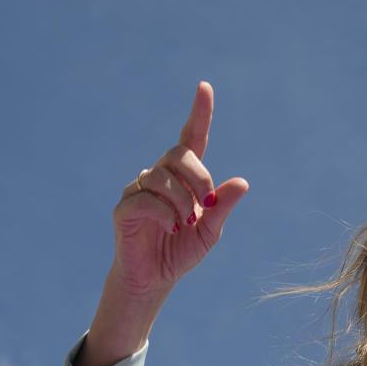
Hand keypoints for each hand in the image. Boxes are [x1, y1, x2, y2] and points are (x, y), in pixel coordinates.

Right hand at [110, 81, 248, 299]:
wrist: (155, 279)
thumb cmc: (182, 249)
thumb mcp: (212, 230)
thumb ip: (223, 206)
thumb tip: (243, 182)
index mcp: (184, 178)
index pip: (191, 137)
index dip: (199, 112)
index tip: (205, 87)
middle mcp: (159, 176)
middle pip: (178, 153)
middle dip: (200, 178)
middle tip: (207, 207)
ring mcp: (138, 190)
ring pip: (162, 178)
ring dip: (181, 204)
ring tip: (184, 226)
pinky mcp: (123, 208)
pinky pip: (144, 199)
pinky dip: (164, 214)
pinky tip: (170, 229)